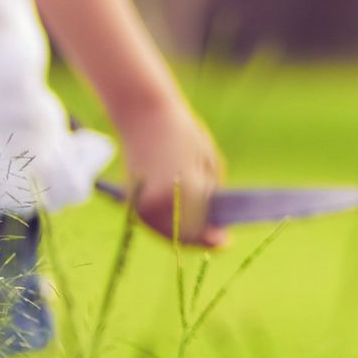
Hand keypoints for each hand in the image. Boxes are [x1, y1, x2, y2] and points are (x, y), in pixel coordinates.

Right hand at [117, 101, 228, 248]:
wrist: (145, 116)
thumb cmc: (184, 135)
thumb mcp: (209, 164)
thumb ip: (212, 197)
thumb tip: (216, 226)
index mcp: (184, 191)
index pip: (201, 229)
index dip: (213, 239)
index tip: (226, 241)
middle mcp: (159, 202)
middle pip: (183, 236)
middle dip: (200, 237)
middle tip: (216, 236)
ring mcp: (141, 204)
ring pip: (167, 233)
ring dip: (185, 233)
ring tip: (201, 227)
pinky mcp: (131, 202)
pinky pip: (154, 224)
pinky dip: (169, 226)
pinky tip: (182, 219)